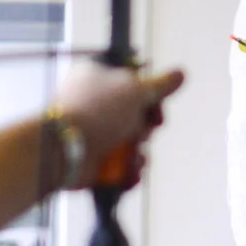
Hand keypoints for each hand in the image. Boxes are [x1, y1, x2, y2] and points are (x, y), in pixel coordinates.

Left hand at [51, 63, 184, 190]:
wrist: (65, 150)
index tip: (157, 103)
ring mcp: (91, 132)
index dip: (149, 93)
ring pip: (131, 142)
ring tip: (132, 153)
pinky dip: (129, 170)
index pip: (131, 79)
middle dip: (145, 126)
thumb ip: (160, 85)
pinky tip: (130, 170)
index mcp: (95, 76)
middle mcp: (92, 103)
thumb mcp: (136, 91)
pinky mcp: (92, 159)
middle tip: (142, 129)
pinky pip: (120, 165)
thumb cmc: (97, 112)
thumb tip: (180, 75)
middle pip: (134, 114)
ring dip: (139, 151)